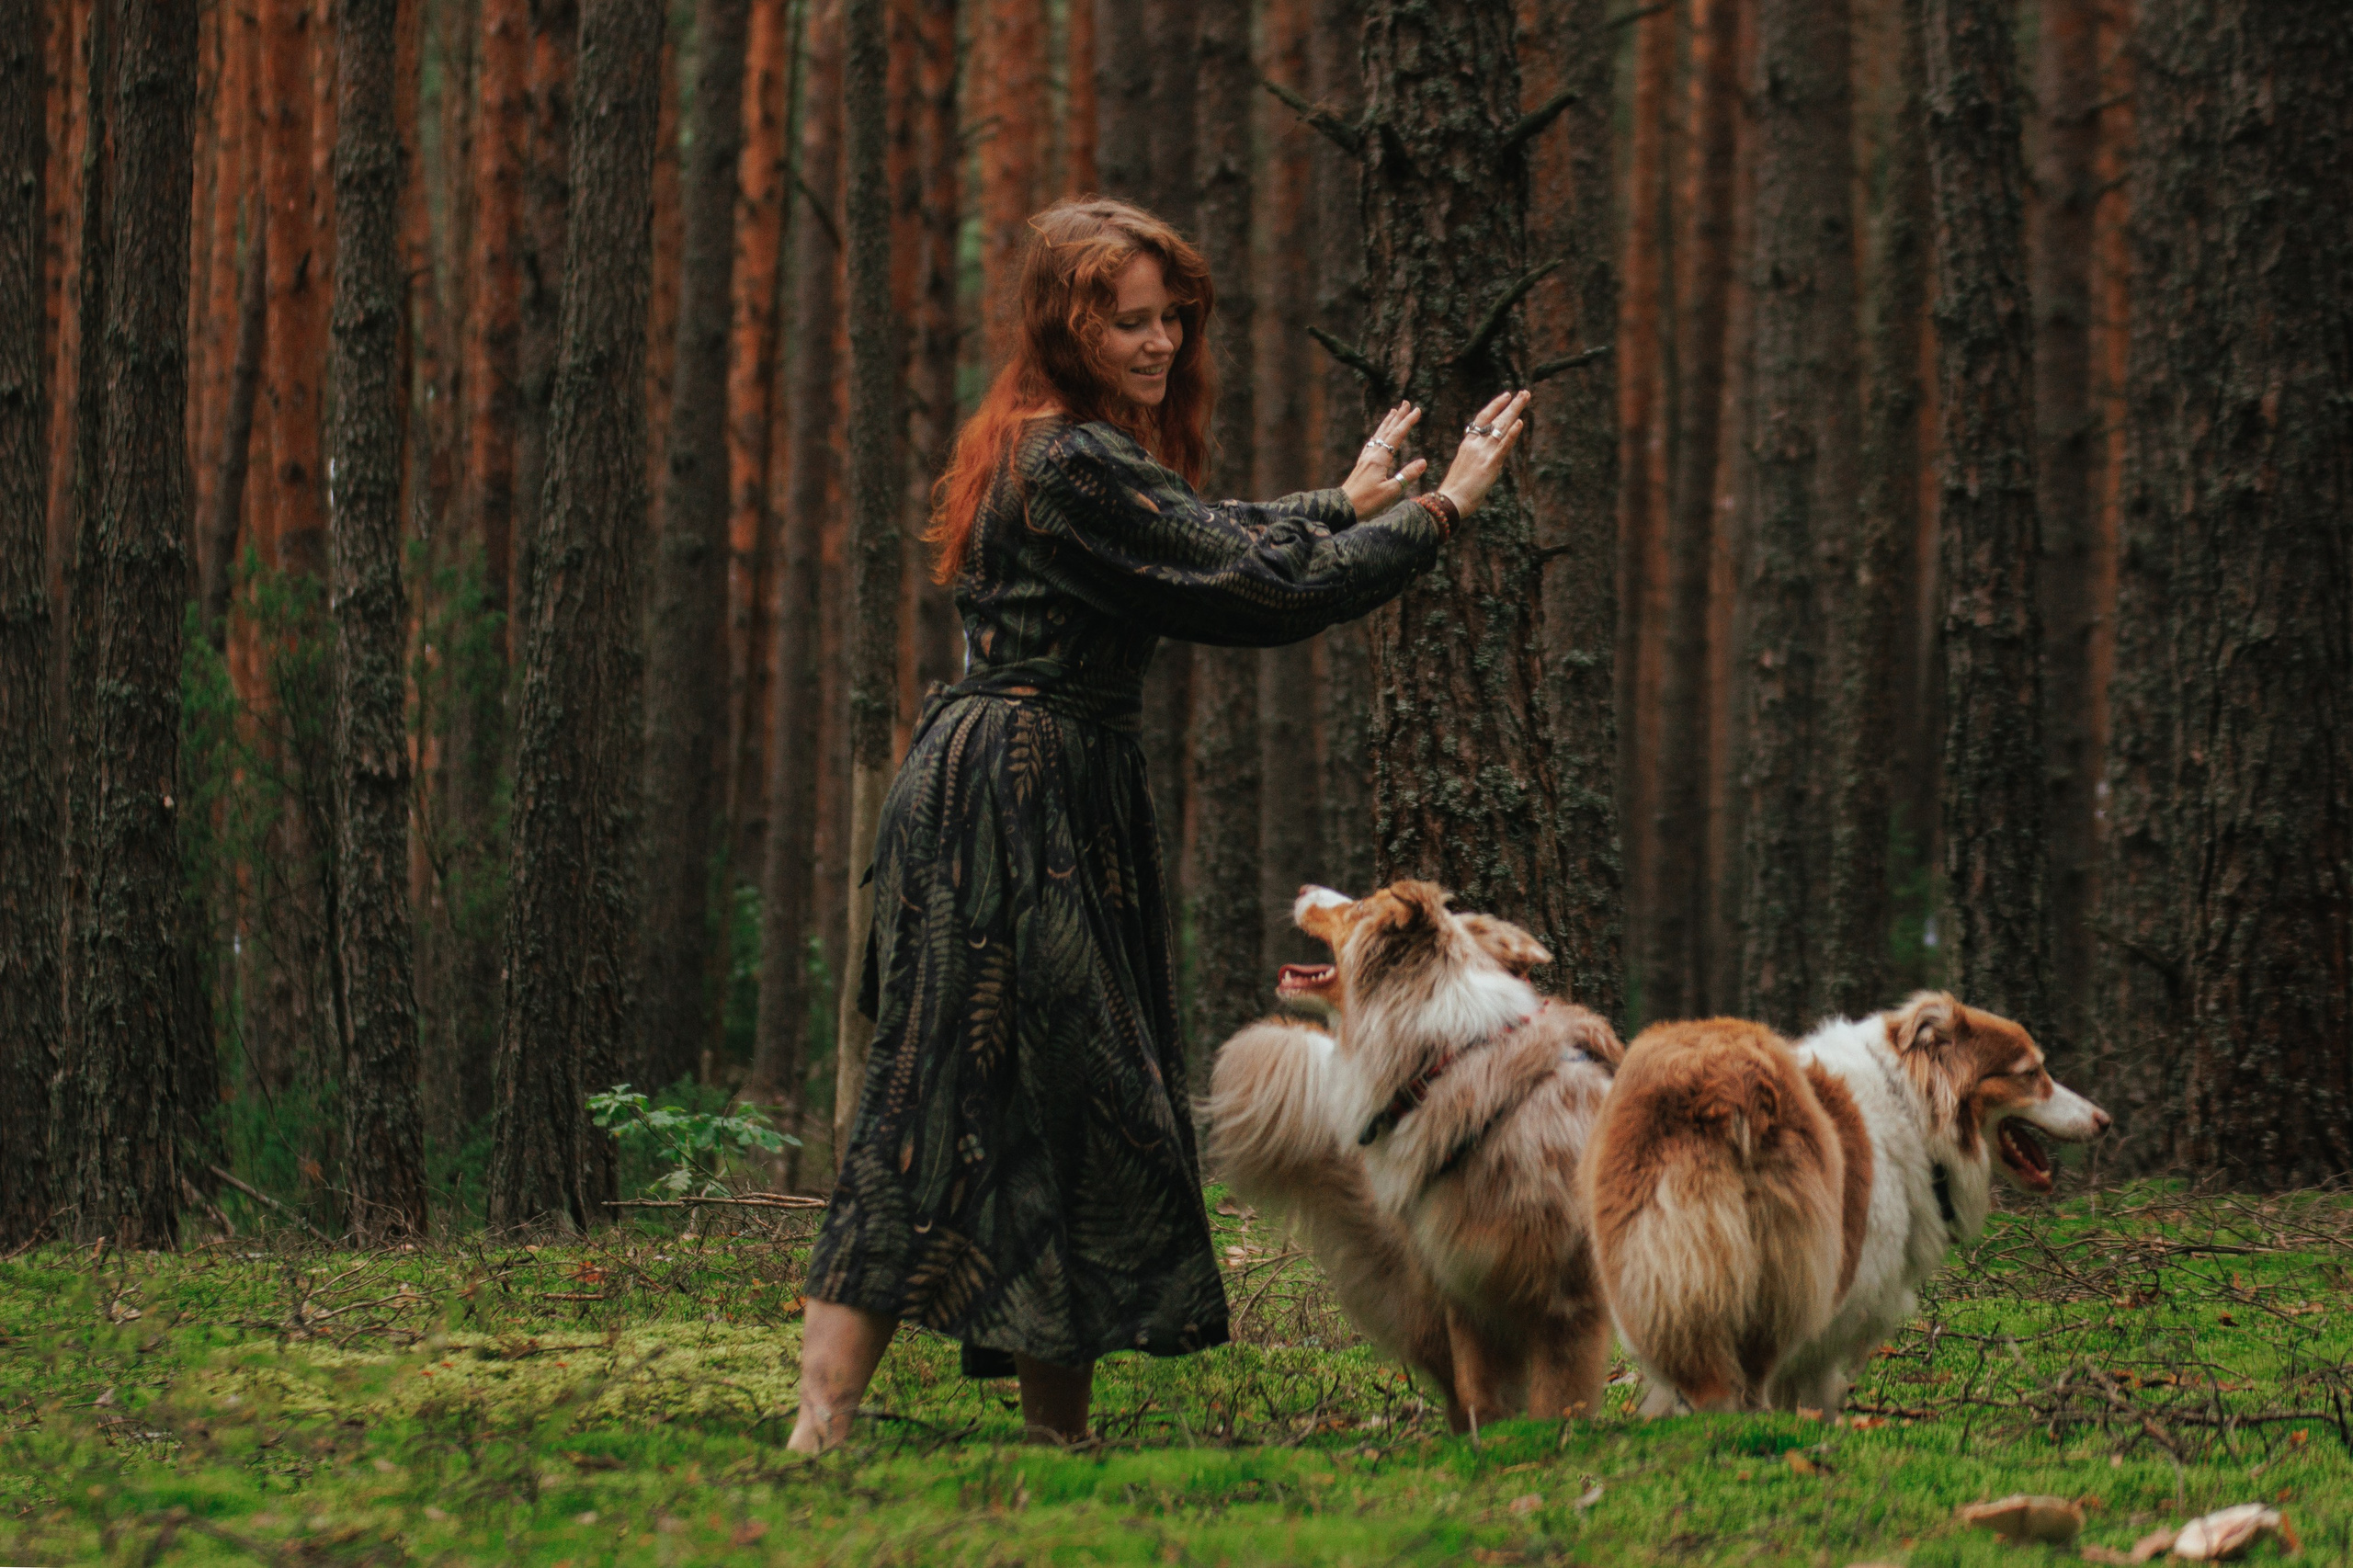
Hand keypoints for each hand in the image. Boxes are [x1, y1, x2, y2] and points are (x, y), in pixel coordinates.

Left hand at [1340, 402, 1429, 519]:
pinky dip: (1379, 434)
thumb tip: (1423, 462)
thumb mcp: (1391, 491)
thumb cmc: (1367, 502)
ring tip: (1393, 412)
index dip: (1408, 422)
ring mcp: (1365, 459)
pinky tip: (1378, 435)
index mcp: (1379, 459)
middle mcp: (1371, 455)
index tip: (1417, 410)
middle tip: (1406, 403)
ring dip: (1387, 423)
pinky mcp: (1361, 465)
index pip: (1397, 435)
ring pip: (1378, 435)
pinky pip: (1372, 443)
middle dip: (1398, 416)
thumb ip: (1407, 475)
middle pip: (1387, 431)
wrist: (1343, 508)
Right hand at [1436, 390, 1530, 518]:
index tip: (1507, 395)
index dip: (1495, 405)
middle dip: (1512, 405)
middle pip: (1496, 419)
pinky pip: (1503, 447)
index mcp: (1468, 443)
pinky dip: (1512, 434)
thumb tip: (1486, 456)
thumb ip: (1475, 457)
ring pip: (1502, 428)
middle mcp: (1476, 444)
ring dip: (1515, 411)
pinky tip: (1520, 423)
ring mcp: (1483, 453)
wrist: (1450, 501)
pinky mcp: (1490, 464)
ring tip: (1526, 398)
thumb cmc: (1456, 490)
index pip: (1483, 418)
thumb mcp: (1465, 466)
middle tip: (1524, 393)